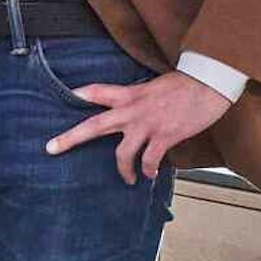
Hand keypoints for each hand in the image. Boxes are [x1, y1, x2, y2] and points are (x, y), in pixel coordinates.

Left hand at [45, 69, 228, 181]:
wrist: (209, 82)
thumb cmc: (187, 83)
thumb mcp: (156, 86)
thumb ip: (142, 98)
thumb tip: (137, 112)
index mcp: (131, 93)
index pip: (97, 92)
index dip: (80, 94)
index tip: (66, 98)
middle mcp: (133, 110)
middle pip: (94, 125)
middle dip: (71, 138)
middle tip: (51, 148)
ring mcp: (147, 124)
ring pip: (122, 153)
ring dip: (123, 170)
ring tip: (127, 179)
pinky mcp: (164, 136)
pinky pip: (149, 160)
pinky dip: (148, 170)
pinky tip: (151, 174)